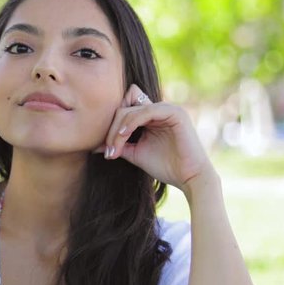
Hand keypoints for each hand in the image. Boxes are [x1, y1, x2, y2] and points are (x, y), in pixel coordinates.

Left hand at [96, 84, 215, 192]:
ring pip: (131, 109)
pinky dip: (130, 124)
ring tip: (114, 149)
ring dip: (118, 130)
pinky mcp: (174, 113)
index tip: (105, 146)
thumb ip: (119, 145)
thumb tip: (94, 145)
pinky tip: (123, 137)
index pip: (124, 105)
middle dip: (111, 129)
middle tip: (109, 151)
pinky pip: (145, 111)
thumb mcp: (136, 153)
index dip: (112, 123)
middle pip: (124, 106)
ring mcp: (168, 108)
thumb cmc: (166, 167)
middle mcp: (159, 108)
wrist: (189, 179)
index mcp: (152, 116)